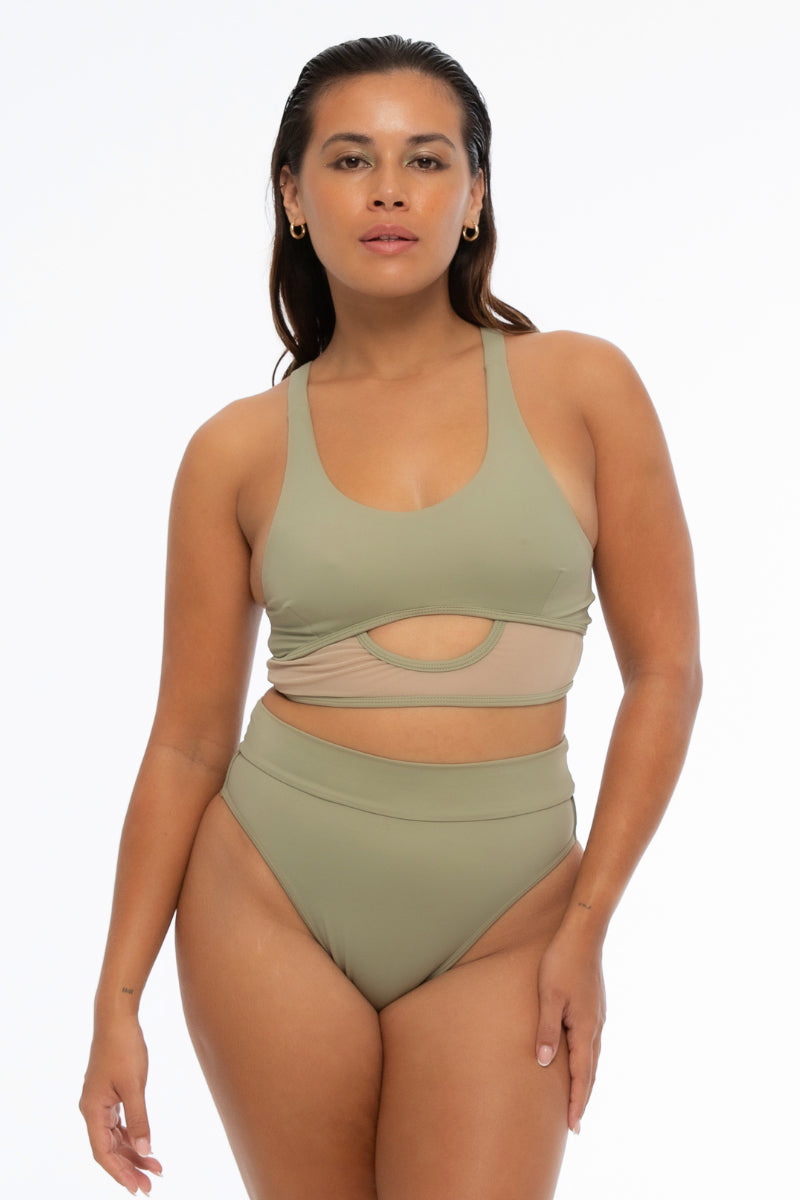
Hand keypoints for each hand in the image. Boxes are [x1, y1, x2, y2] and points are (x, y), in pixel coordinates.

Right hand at [79, 1015, 162, 1194]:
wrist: (117, 1018)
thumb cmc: (123, 1047)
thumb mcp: (134, 1085)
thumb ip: (140, 1119)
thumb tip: (145, 1150)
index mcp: (92, 1110)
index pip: (103, 1153)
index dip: (119, 1173)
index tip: (136, 1188)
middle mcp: (92, 1110)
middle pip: (109, 1148)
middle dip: (129, 1168)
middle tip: (150, 1185)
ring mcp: (100, 1102)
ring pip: (116, 1137)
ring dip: (133, 1153)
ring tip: (155, 1169)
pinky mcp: (110, 1094)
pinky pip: (119, 1124)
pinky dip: (133, 1136)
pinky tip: (146, 1146)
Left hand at [534, 928, 606, 1132]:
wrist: (584, 934)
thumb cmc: (561, 962)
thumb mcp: (549, 996)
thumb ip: (547, 1030)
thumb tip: (544, 1063)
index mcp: (585, 1028)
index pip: (582, 1075)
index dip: (577, 1102)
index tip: (573, 1127)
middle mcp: (596, 1027)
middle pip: (591, 1071)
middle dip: (583, 1098)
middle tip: (576, 1124)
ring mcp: (598, 1016)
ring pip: (593, 1057)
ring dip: (586, 1080)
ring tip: (578, 1098)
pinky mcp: (595, 1007)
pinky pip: (592, 1042)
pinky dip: (587, 1060)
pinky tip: (580, 1059)